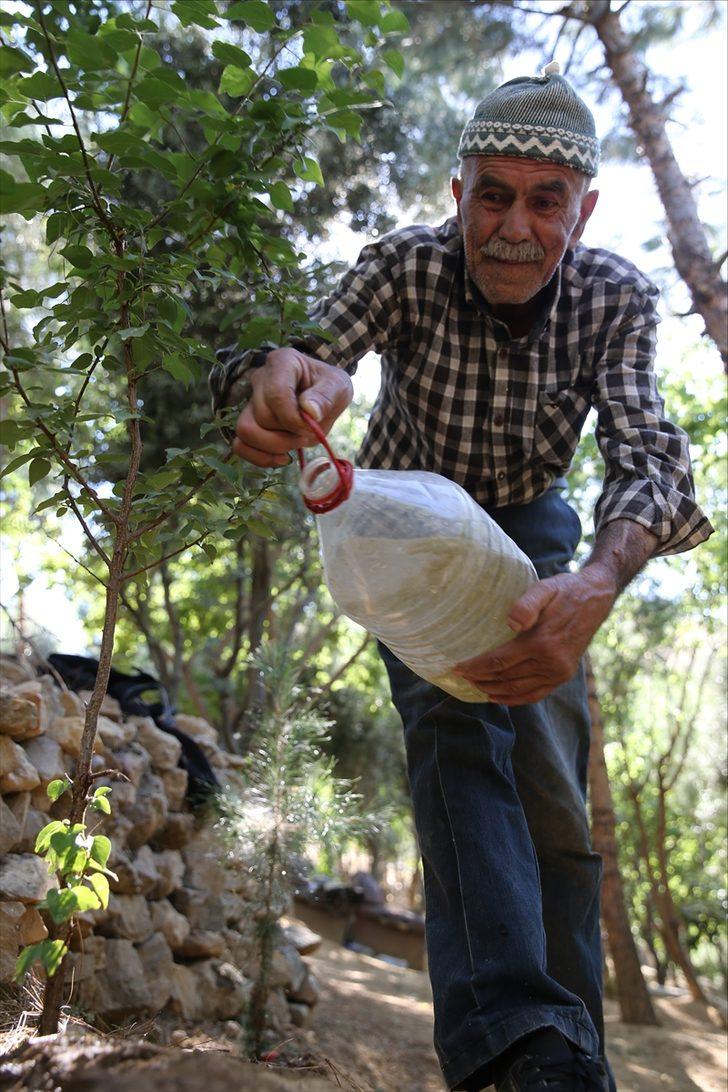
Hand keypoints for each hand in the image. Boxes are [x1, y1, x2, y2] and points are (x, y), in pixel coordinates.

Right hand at [232, 348, 352, 467]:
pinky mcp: (248, 421)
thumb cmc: (329, 388)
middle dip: (287, 435)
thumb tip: (310, 411)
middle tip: (307, 435)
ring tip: (294, 444)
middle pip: (262, 416)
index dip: (293, 418)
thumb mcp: (338, 386)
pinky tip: (281, 457)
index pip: (276, 394)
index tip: (310, 426)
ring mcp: (251, 400)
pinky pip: (240, 445)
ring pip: (245, 430)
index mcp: (283, 362)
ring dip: (273, 447)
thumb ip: (326, 396)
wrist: (323, 396)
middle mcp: (261, 378)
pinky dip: (259, 457)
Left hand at [452, 566, 616, 705]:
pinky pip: (536, 694)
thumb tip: (511, 623)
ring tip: (475, 687)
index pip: (499, 661)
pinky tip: (499, 697)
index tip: (456, 668)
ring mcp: (559, 672)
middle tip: (460, 678)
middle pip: (506, 678)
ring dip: (494, 691)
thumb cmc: (565, 590)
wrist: (596, 598)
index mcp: (542, 642)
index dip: (475, 667)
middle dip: (480, 680)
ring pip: (518, 690)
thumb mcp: (545, 587)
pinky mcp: (564, 675)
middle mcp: (551, 662)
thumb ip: (527, 604)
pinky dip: (515, 699)